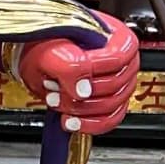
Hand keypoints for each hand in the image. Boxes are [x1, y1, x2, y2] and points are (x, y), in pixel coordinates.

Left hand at [17, 20, 138, 135]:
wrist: (40, 57)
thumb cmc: (48, 45)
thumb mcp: (51, 49)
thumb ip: (68, 65)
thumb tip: (83, 90)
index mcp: (117, 39)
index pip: (116, 60)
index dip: (90, 71)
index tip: (67, 77)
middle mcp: (124, 61)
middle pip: (114, 86)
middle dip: (79, 91)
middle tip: (54, 88)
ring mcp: (120, 84)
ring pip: (111, 105)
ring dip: (79, 108)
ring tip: (56, 99)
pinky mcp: (112, 104)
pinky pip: (110, 120)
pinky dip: (89, 124)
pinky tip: (70, 121)